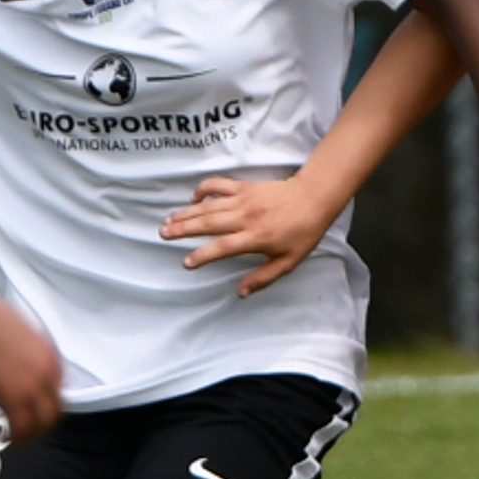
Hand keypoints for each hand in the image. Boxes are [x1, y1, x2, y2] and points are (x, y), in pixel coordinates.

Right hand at [0, 300, 62, 440]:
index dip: (48, 403)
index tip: (36, 410)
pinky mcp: (14, 397)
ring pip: (43, 422)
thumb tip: (16, 366)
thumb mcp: (20, 334)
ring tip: (19, 438)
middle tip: (30, 429)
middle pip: (56, 408)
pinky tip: (9, 439)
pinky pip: (22, 426)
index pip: (59, 389)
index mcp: (51, 355)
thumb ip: (27, 353)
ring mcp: (33, 386)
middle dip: (44, 423)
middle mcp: (48, 373)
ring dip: (32, 433)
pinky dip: (18, 437)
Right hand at [161, 174, 339, 297]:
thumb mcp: (288, 262)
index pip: (223, 247)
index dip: (203, 255)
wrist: (314, 198)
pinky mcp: (244, 187)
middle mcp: (246, 217)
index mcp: (257, 237)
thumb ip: (263, 278)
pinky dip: (204, 190)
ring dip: (187, 213)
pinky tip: (193, 199)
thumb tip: (241, 293)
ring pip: (209, 206)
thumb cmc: (303, 232)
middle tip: (163, 235)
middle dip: (184, 230)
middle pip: (209, 224)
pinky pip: (219, 186)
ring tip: (168, 221)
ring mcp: (244, 200)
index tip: (187, 263)